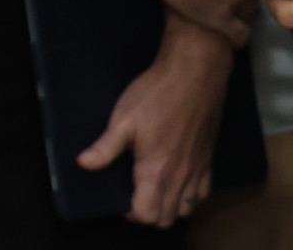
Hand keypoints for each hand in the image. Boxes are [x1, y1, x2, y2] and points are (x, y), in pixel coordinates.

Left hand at [77, 17, 230, 225]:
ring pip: (187, 209)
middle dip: (149, 214)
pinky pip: (203, 192)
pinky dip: (190, 196)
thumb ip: (105, 147)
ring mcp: (199, 169)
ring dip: (170, 207)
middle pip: (167, 218)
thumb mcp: (123, 119)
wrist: (194, 73)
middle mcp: (181, 176)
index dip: (131, 214)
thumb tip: (84, 164)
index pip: (147, 214)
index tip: (119, 200)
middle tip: (133, 196)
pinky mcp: (209, 159)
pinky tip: (177, 180)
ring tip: (153, 190)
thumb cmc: (156, 94)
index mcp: (157, 170)